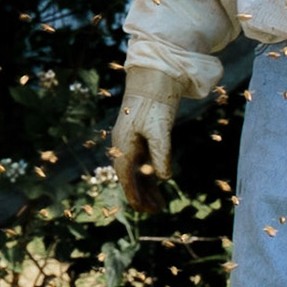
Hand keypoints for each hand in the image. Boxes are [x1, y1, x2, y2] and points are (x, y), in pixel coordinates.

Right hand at [109, 69, 182, 213]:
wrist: (153, 76)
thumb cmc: (156, 102)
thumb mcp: (161, 129)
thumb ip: (162, 154)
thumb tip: (164, 178)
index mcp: (124, 145)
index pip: (126, 178)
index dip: (135, 196)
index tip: (145, 211)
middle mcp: (123, 145)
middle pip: (129, 178)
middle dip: (142, 195)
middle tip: (157, 210)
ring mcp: (129, 140)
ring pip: (135, 171)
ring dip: (145, 186)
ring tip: (159, 202)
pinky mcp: (138, 135)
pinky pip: (140, 161)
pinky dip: (148, 174)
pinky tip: (158, 181)